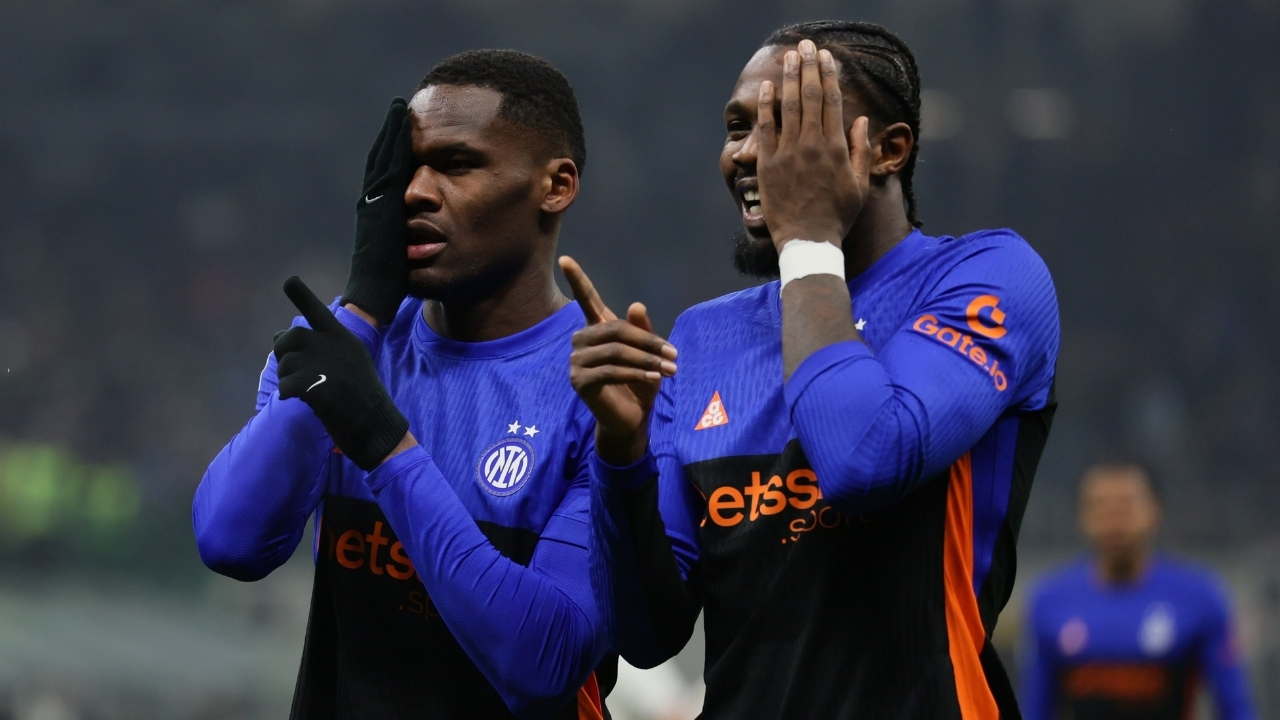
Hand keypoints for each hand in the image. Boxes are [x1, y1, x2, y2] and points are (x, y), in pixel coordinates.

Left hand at [274, 276, 409, 470]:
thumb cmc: (363, 396)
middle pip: (291, 337)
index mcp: (343, 337)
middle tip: (290, 368)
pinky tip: (295, 398)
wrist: (376, 424)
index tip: (290, 281)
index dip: (301, 295)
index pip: (317, 311)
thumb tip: (280, 337)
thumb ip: (323, 348)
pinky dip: (286, 392)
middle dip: (283, 351)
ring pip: (285, 362)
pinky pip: (285, 384)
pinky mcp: (315, 385)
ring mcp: (324, 364)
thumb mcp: (351, 362)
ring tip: (302, 389)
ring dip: (286, 376)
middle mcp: (333, 345)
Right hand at [341, 98, 414, 326]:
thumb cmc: (388, 283)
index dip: (393, 150)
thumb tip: (423, 229)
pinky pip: (388, 171)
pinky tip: (403, 132)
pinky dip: (394, 150)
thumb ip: (408, 235)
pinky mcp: (380, 208)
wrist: (372, 298)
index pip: (386, 174)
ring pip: (383, 160)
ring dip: (392, 133)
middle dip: (392, 133)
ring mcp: (374, 204)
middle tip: (401, 107)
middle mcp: (372, 203)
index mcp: (377, 212)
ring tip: (401, 109)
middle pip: (383, 159)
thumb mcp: (401, 252)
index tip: (403, 128)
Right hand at [559, 257, 677, 466]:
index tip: (564, 258)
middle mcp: (582, 342)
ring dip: (647, 360)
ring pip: (616, 351)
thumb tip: (636, 305)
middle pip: (615, 329)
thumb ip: (644, 331)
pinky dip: (637, 374)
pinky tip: (655, 379)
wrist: (632, 420)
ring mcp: (577, 362)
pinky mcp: (580, 382)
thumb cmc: (640, 384)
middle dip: (647, 341)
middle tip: (674, 354)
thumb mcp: (649, 355)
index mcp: (597, 329)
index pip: (586, 300)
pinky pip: (612, 371)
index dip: (577, 279)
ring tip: (671, 370)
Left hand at [757, 40, 872, 250]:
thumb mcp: (859, 185)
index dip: (829, 75)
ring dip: (788, 77)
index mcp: (836, 148)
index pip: (832, 101)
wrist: (809, 240)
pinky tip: (767, 87)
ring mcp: (788, 153)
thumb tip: (861, 120)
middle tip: (807, 46)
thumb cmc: (837, 216)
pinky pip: (766, 128)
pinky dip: (767, 106)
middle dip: (809, 67)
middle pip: (809, 96)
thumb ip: (860, 150)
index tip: (827, 57)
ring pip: (788, 106)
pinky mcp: (768, 163)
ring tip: (790, 56)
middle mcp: (812, 144)